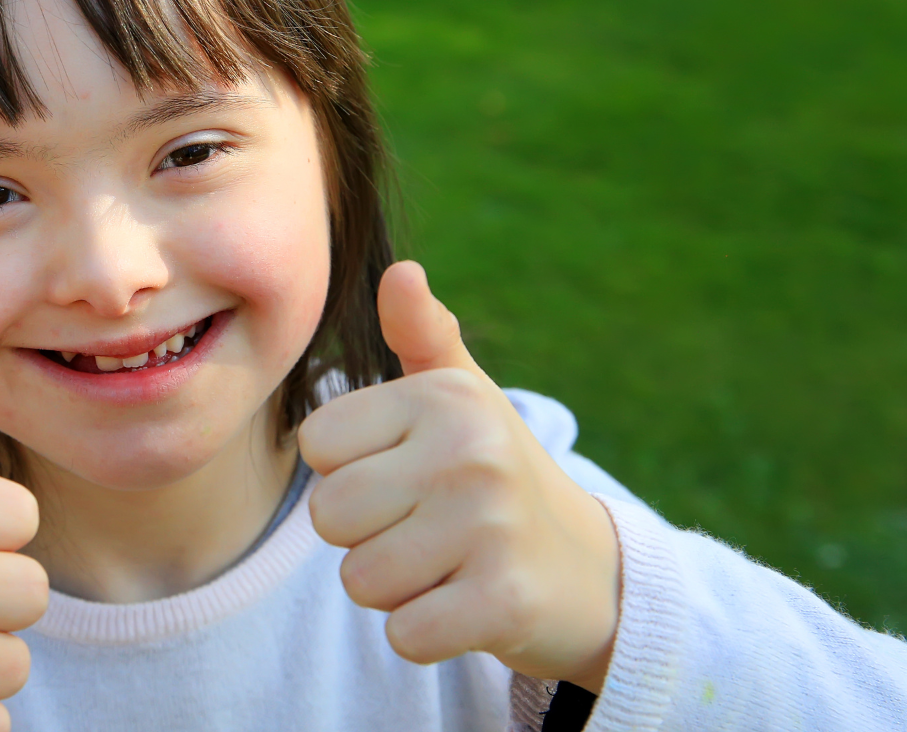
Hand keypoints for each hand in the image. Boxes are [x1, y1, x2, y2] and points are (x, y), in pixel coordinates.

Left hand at [299, 262, 621, 690]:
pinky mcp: (502, 601)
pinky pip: (403, 634)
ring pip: (359, 580)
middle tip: (424, 528)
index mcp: (443, 399)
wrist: (590, 570)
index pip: (317, 444)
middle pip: (329, 515)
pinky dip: (425, 632)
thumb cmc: (494, 473)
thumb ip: (421, 335)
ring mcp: (488, 528)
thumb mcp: (462, 397)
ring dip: (394, 587)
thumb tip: (400, 272)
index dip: (348, 471)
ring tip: (446, 564)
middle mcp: (468, 453)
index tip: (404, 474)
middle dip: (364, 535)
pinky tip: (465, 604)